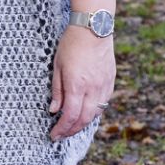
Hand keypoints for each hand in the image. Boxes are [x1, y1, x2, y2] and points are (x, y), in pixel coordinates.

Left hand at [49, 24, 115, 139]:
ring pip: (96, 113)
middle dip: (71, 130)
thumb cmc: (71, 45)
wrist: (93, 29)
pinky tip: (86, 113)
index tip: (54, 135)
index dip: (62, 129)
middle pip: (84, 119)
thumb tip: (54, 110)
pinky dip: (94, 112)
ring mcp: (104, 86)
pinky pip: (103, 103)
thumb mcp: (57, 66)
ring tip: (71, 127)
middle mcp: (93, 88)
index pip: (70, 115)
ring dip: (83, 123)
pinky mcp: (110, 81)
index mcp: (77, 85)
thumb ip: (57, 90)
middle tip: (61, 135)